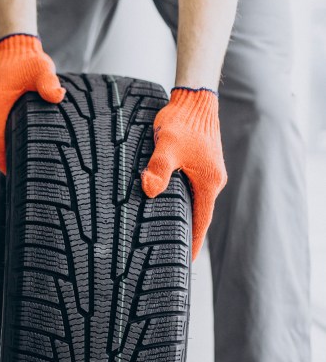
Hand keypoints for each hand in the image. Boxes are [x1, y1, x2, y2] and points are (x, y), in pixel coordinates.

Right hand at [0, 33, 64, 173]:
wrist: (11, 47)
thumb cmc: (27, 60)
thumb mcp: (41, 69)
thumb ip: (49, 83)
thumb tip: (57, 97)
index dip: (3, 159)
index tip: (13, 173)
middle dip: (5, 158)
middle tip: (22, 173)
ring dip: (3, 148)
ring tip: (20, 164)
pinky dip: (2, 139)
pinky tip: (15, 146)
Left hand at [141, 87, 226, 258]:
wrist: (194, 99)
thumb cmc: (182, 122)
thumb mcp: (167, 147)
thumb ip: (158, 169)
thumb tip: (149, 190)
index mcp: (209, 182)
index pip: (201, 222)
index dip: (192, 243)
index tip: (186, 263)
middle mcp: (211, 180)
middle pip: (198, 215)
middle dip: (185, 234)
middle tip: (169, 255)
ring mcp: (206, 171)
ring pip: (193, 202)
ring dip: (181, 218)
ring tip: (165, 236)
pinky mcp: (199, 163)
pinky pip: (189, 189)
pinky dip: (179, 201)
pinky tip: (165, 205)